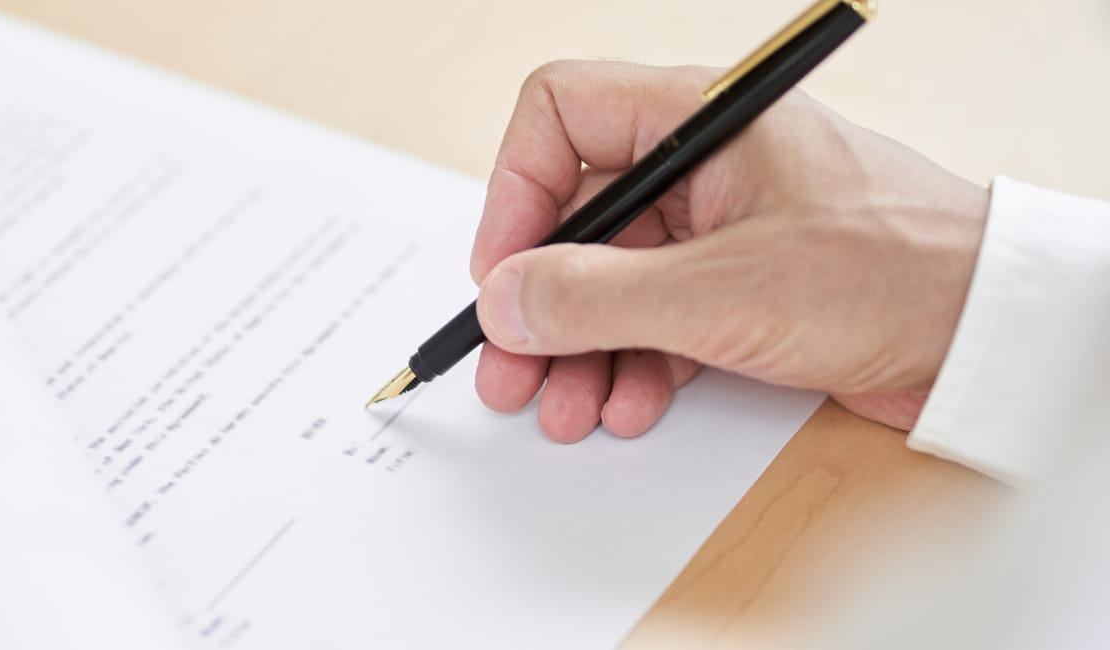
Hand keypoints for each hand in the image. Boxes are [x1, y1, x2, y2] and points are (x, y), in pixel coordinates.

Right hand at [471, 60, 988, 441]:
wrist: (994, 335)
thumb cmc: (895, 271)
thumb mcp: (723, 290)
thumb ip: (598, 297)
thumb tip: (505, 301)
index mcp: (697, 122)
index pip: (562, 117)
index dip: (515, 191)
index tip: (501, 273)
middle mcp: (700, 167)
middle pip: (576, 217)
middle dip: (539, 300)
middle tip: (510, 367)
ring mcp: (720, 230)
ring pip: (611, 279)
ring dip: (579, 347)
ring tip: (564, 406)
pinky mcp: (741, 288)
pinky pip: (655, 320)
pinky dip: (632, 364)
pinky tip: (626, 405)